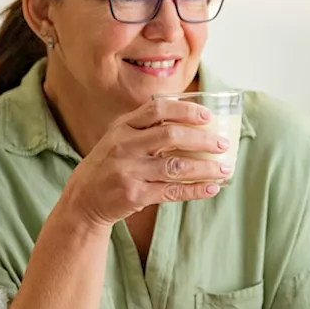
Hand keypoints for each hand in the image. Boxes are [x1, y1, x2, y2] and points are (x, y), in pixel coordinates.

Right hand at [57, 99, 230, 228]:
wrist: (83, 198)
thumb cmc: (111, 165)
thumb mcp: (120, 139)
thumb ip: (148, 129)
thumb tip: (194, 124)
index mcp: (123, 127)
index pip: (157, 110)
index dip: (186, 111)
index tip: (208, 116)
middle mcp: (124, 146)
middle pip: (171, 135)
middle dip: (202, 139)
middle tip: (223, 144)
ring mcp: (128, 171)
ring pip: (176, 166)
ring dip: (206, 168)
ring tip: (225, 169)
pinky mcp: (134, 195)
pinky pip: (172, 191)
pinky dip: (195, 190)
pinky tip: (212, 188)